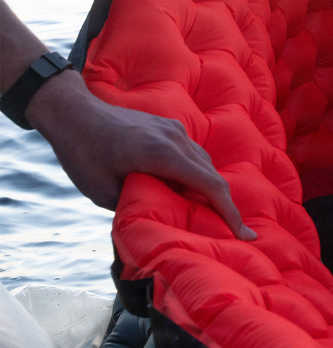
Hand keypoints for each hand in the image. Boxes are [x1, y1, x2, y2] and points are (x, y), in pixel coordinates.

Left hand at [25, 71, 255, 239]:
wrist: (73, 112)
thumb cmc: (83, 154)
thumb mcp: (106, 192)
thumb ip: (140, 204)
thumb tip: (161, 221)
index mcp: (163, 155)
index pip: (211, 187)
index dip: (230, 214)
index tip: (244, 234)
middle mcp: (175, 139)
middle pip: (213, 177)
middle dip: (226, 206)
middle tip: (234, 232)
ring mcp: (173, 130)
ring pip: (205, 164)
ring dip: (210, 189)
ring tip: (210, 213)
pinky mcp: (168, 127)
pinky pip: (193, 154)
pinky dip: (198, 174)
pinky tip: (188, 189)